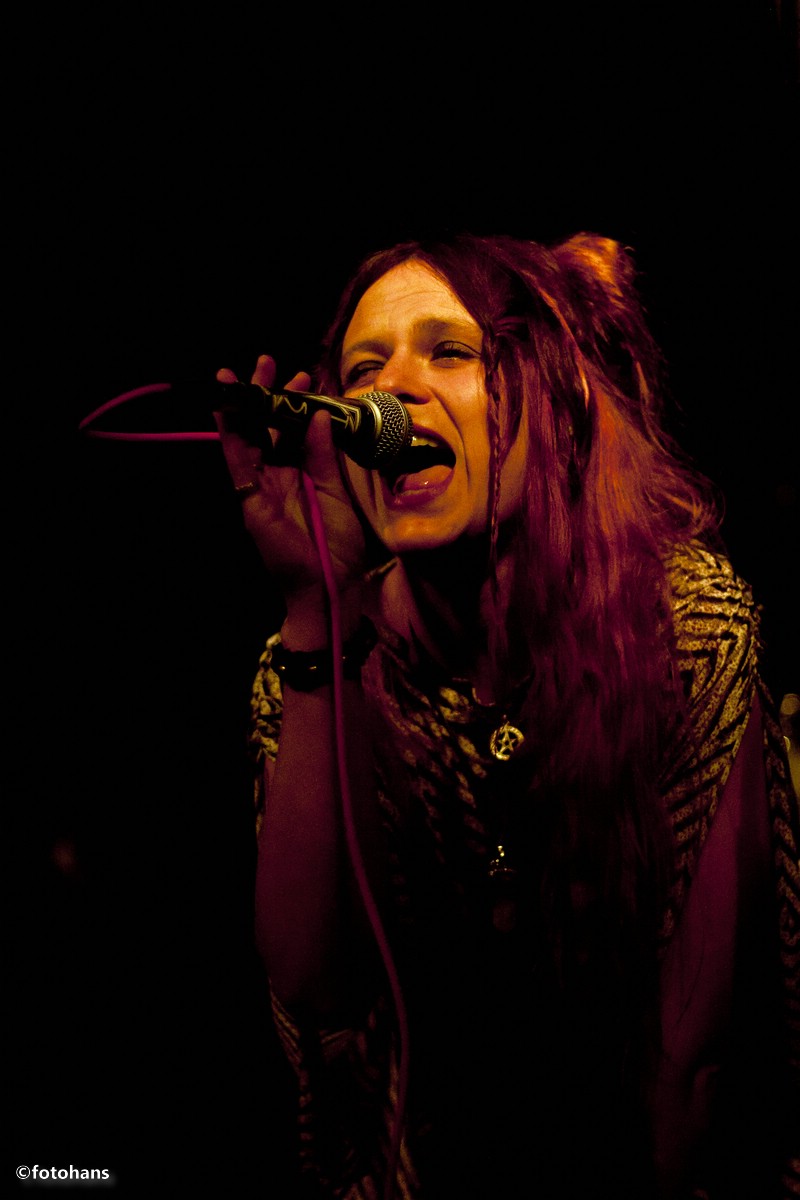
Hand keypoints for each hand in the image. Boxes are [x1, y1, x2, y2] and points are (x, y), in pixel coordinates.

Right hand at [213, 355, 368, 641]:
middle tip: (269, 363)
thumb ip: (325, 455)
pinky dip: (230, 432)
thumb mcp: (337, 493)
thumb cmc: (338, 548)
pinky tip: (226, 406)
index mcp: (303, 476)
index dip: (296, 405)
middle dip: (267, 395)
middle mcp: (279, 478)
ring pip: (248, 438)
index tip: (305, 378)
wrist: (329, 585)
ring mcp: (262, 488)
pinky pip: (236, 460)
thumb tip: (321, 416)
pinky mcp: (250, 500)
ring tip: (246, 373)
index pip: (295, 432)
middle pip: (268, 428)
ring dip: (245, 406)